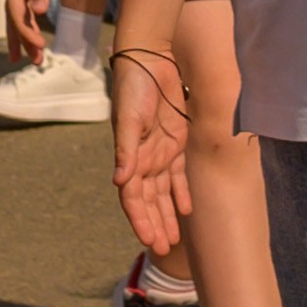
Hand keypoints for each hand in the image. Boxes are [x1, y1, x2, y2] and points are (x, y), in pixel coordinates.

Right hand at [3, 0, 52, 60]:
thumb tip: (39, 11)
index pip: (19, 17)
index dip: (28, 34)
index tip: (40, 47)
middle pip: (15, 21)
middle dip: (24, 43)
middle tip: (33, 63)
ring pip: (18, 16)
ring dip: (25, 35)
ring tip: (31, 55)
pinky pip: (23, 6)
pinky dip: (27, 20)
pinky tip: (34, 25)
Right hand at [109, 41, 192, 260]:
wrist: (152, 57)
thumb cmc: (135, 86)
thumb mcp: (129, 117)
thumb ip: (126, 149)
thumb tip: (119, 180)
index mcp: (129, 156)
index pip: (133, 197)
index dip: (140, 219)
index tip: (149, 240)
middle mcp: (143, 158)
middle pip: (148, 200)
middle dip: (154, 224)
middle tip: (163, 249)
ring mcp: (160, 150)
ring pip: (163, 192)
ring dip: (167, 214)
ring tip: (173, 239)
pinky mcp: (176, 140)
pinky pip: (178, 173)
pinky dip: (181, 191)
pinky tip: (187, 210)